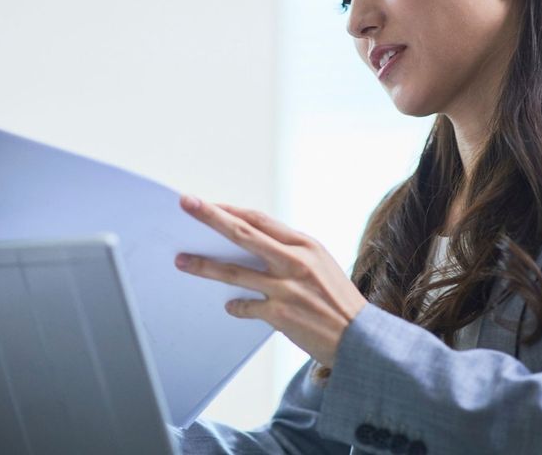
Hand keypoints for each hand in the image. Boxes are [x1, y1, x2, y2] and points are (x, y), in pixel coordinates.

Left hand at [173, 194, 367, 367]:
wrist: (360, 338)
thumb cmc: (338, 300)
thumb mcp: (320, 264)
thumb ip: (289, 252)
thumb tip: (252, 245)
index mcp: (305, 244)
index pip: (259, 219)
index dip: (230, 210)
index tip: (207, 203)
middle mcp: (294, 261)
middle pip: (242, 233)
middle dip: (210, 217)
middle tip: (185, 204)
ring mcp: (286, 288)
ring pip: (234, 271)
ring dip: (203, 265)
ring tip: (181, 260)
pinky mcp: (280, 314)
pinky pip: (246, 306)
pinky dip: (235, 306)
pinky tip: (228, 306)